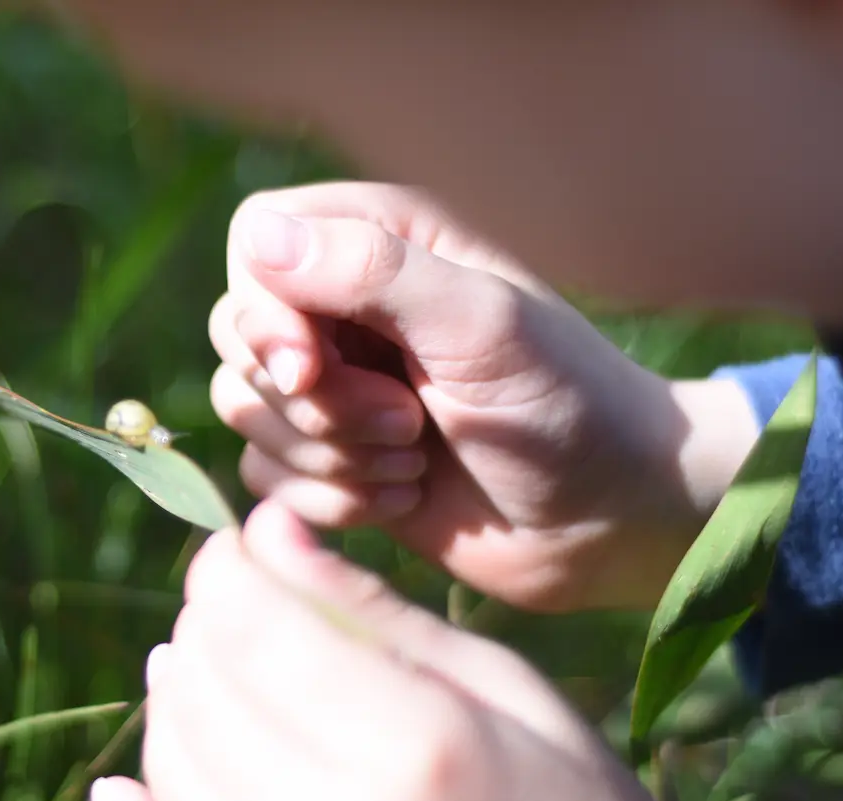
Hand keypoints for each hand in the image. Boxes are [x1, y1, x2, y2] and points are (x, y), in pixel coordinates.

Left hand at [92, 500, 817, 800]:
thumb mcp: (504, 694)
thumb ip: (371, 612)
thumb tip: (264, 528)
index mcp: (414, 751)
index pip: (254, 626)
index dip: (223, 571)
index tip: (226, 550)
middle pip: (202, 696)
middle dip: (200, 631)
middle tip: (223, 609)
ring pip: (173, 781)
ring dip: (171, 712)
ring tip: (195, 676)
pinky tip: (123, 793)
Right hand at [209, 182, 759, 611]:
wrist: (607, 520)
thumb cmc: (566, 403)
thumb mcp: (479, 324)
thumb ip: (371, 271)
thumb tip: (257, 238)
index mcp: (380, 241)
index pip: (253, 245)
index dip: (264, 314)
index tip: (313, 367)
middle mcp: (345, 305)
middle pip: (235, 337)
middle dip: (313, 402)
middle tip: (407, 420)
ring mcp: (333, 385)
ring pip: (245, 412)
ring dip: (330, 456)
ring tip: (416, 458)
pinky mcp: (329, 458)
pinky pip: (265, 476)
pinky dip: (332, 500)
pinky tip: (406, 496)